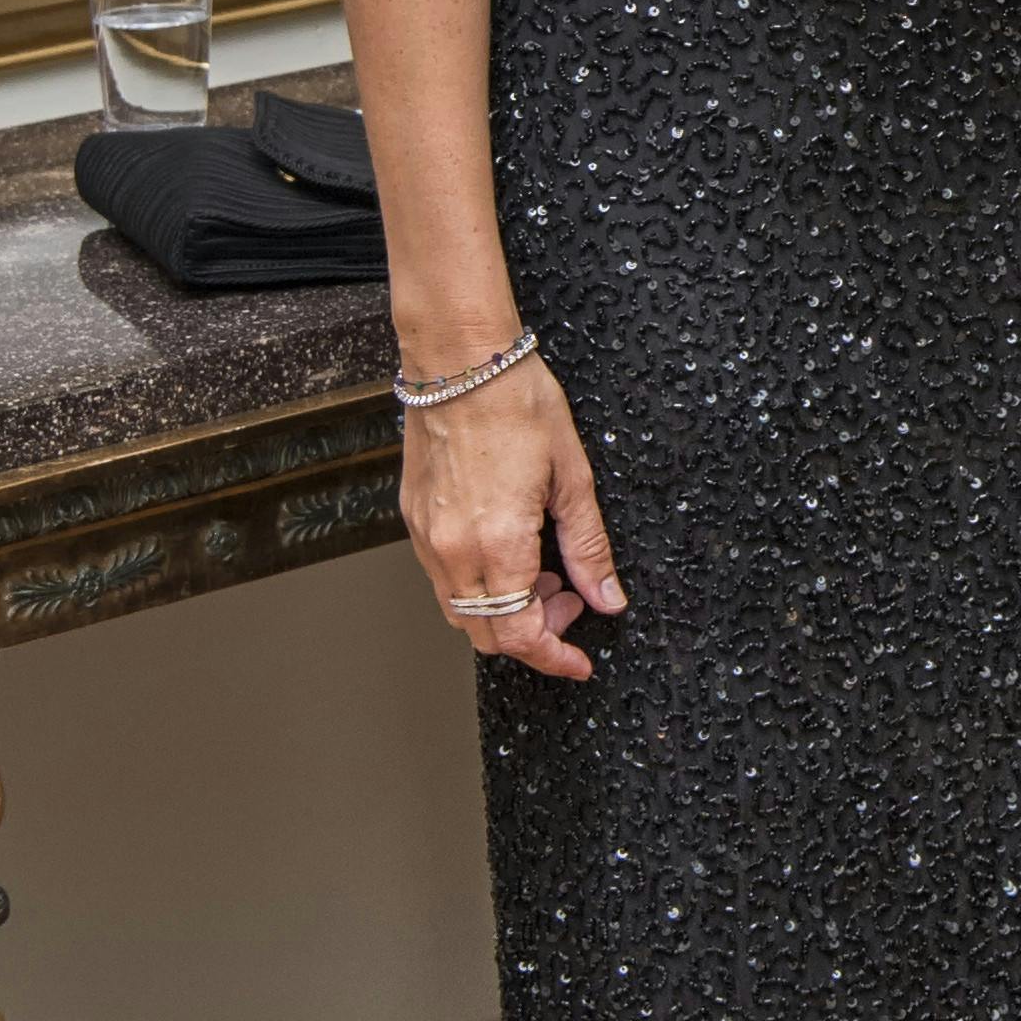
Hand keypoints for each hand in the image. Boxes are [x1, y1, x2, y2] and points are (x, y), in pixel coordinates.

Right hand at [400, 355, 626, 678]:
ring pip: (460, 611)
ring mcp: (425, 537)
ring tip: (544, 570)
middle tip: (570, 601)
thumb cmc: (516, 402)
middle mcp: (451, 550)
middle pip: (486, 635)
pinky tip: (510, 549)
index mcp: (496, 545)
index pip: (520, 636)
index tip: (578, 661)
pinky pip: (442, 577)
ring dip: (504, 609)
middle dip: (534, 633)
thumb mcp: (573, 478)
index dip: (554, 658)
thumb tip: (607, 597)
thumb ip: (589, 548)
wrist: (460, 359)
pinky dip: (478, 583)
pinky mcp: (412, 519)